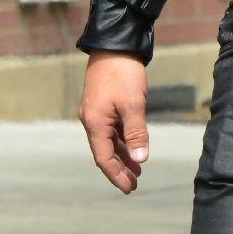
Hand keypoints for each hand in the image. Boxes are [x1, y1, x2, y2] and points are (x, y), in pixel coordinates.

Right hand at [80, 52, 149, 192]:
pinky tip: (134, 147)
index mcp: (95, 123)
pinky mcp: (103, 104)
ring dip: (123, 155)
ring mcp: (96, 112)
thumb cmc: (123, 73)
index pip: (104, 158)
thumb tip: (141, 160)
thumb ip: (136, 133)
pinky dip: (123, 141)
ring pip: (109, 141)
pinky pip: (112, 130)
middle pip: (105, 153)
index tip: (129, 189)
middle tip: (134, 184)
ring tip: (137, 169)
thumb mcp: (133, 105)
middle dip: (119, 169)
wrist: (114, 45)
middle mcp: (92, 120)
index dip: (116, 175)